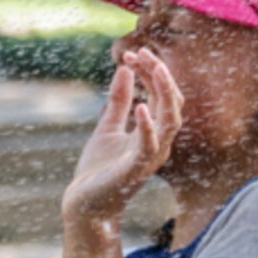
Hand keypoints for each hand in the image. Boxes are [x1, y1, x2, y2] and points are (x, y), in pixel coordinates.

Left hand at [62, 50, 180, 227]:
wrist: (85, 204)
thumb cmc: (99, 169)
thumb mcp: (108, 126)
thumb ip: (119, 100)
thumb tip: (125, 68)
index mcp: (153, 132)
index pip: (163, 95)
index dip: (151, 71)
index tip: (133, 53)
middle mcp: (158, 144)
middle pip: (172, 103)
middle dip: (161, 75)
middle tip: (144, 53)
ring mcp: (150, 157)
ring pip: (170, 121)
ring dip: (165, 93)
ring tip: (155, 68)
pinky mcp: (136, 171)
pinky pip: (149, 147)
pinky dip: (147, 126)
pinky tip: (141, 107)